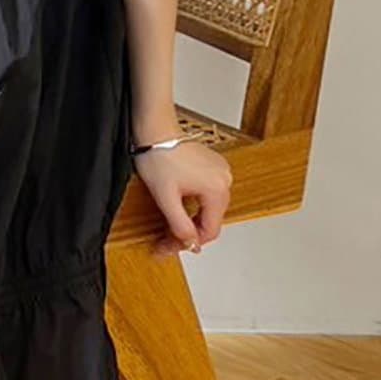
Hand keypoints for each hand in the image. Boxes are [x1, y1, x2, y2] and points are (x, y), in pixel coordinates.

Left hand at [132, 132, 231, 256]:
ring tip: (168, 227)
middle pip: (210, 220)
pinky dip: (193, 205)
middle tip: (165, 241)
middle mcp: (224, 180)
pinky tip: (178, 209)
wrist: (155, 131)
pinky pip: (207, 195)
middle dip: (188, 233)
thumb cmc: (159, 156)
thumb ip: (179, 224)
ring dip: (190, 220)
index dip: (190, 243)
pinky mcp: (212, 168)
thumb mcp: (166, 198)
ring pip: (208, 209)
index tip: (170, 248)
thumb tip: (189, 243)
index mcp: (217, 188)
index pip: (211, 230)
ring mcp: (220, 172)